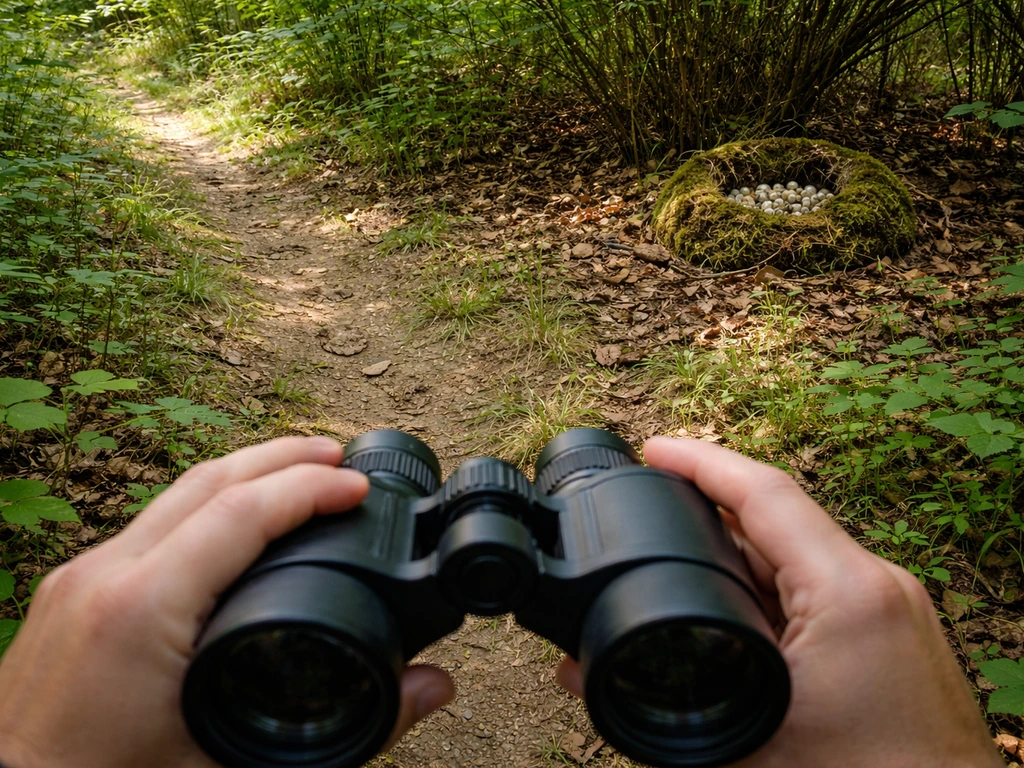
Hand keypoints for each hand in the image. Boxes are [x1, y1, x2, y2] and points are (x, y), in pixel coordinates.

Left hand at [0, 437, 453, 767]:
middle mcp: (105, 576)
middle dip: (285, 455)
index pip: (242, 512)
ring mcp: (82, 577)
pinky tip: (236, 520)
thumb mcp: (233, 765)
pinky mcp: (73, 590)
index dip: (311, 488)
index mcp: (142, 612)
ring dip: (247, 472)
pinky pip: (153, 520)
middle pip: (210, 478)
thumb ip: (350, 731)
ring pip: (176, 491)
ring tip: (300, 472)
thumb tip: (432, 689)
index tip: (360, 487)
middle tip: (342, 455)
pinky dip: (209, 502)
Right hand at [557, 437, 1001, 767]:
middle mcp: (877, 585)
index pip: (763, 493)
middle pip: (776, 519)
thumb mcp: (745, 746)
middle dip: (708, 510)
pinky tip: (732, 602)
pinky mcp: (891, 630)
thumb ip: (655, 708)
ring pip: (796, 552)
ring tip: (681, 563)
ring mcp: (891, 605)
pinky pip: (817, 582)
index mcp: (848, 594)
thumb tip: (576, 673)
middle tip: (649, 509)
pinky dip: (768, 582)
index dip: (699, 461)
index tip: (651, 449)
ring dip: (738, 550)